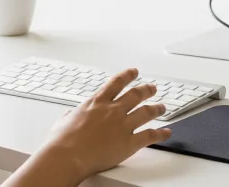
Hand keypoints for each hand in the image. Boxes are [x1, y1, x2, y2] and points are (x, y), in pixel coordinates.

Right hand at [35, 69, 170, 182]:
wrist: (67, 156)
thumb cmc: (62, 141)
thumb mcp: (63, 121)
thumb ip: (71, 116)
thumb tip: (69, 116)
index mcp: (97, 102)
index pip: (117, 83)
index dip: (128, 76)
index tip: (134, 72)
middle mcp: (112, 110)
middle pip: (136, 95)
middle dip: (146, 90)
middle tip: (152, 88)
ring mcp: (122, 125)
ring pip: (146, 112)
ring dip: (157, 108)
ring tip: (162, 107)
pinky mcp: (129, 142)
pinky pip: (150, 135)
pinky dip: (160, 134)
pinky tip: (166, 133)